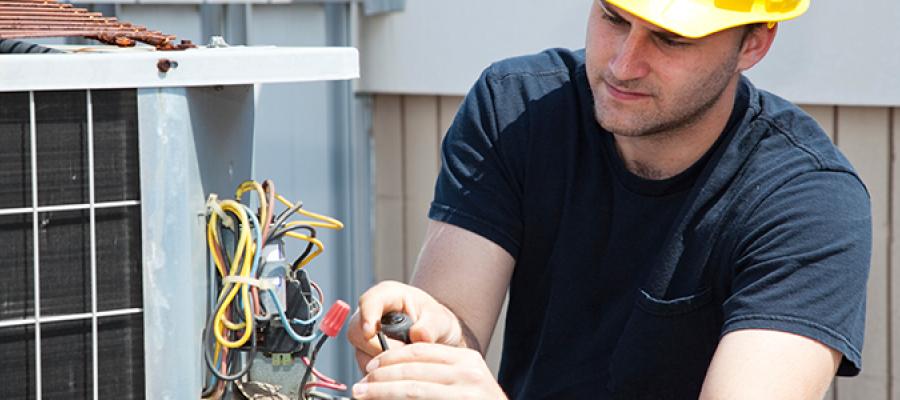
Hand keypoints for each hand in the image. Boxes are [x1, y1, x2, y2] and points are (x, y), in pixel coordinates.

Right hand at [347, 281, 466, 371]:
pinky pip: (367, 367)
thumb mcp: (439, 319)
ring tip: (407, 360)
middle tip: (404, 352)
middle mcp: (371, 314)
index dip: (367, 317)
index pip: (369, 302)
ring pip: (361, 353)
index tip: (370, 332)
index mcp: (387, 296)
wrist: (436, 335)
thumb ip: (430, 326)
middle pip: (357, 331)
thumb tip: (418, 336)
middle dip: (378, 348)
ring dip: (382, 362)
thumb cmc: (434, 321)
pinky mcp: (365, 354)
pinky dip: (383, 372)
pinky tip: (400, 367)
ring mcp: (365, 335)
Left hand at [352, 342, 507, 399]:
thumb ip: (437, 375)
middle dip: (380, 375)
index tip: (372, 365)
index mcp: (467, 359)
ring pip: (411, 388)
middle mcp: (468, 373)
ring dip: (381, 391)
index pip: (420, 350)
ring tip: (364, 394)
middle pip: (412, 368)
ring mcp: (466, 392)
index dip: (391, 357)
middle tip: (361, 383)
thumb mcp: (464, 384)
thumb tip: (394, 374)